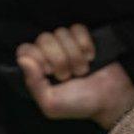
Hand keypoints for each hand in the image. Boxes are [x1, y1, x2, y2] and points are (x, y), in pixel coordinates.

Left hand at [16, 24, 133, 129]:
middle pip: (44, 38)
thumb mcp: (51, 104)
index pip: (25, 49)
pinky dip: (85, 43)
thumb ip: (33, 83)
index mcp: (37, 70)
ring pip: (61, 33)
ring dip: (74, 55)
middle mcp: (49, 55)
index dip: (37, 58)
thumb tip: (23, 59)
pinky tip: (91, 57)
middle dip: (59, 60)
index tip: (49, 73)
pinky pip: (77, 28)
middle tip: (69, 76)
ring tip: (82, 70)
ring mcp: (66, 45)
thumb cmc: (80, 104)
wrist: (111, 99)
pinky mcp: (83, 38)